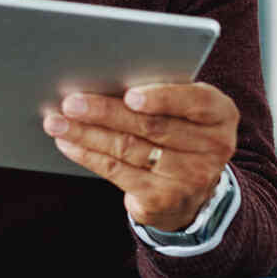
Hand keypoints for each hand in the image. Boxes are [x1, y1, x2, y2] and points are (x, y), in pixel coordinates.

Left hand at [43, 82, 238, 231]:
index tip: (129, 95)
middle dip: (105, 112)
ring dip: (86, 134)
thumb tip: (100, 78)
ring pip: (128, 148)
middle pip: (151, 126)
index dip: (162, 98)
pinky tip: (67, 143)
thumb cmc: (177, 134)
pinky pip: (118, 172)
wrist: (190, 192)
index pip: (195, 102)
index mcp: (221, 114)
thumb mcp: (182, 112)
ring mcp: (190, 177)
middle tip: (70, 102)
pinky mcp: (162, 199)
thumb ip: (158, 95)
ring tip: (56, 121)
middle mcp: (213, 147)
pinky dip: (88, 155)